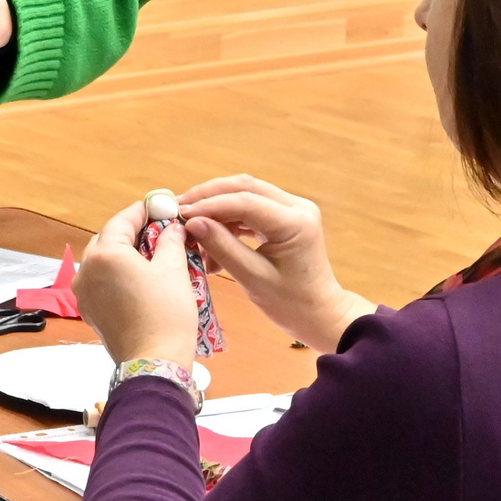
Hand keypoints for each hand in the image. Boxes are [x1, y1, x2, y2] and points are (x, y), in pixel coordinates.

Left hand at [75, 201, 199, 364]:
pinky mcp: (89, 309)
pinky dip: (117, 273)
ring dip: (124, 252)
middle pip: (108, 238)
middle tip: (159, 230)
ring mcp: (84, 291)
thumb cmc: (166, 313)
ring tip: (152, 254)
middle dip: (132, 232)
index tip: (160, 206)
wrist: (154, 361)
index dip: (143, 211)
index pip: (122, 221)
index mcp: (105, 254)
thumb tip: (173, 227)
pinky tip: (139, 276)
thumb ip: (170, 240)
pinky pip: (101, 280)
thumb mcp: (173, 269)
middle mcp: (86, 269)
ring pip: (103, 260)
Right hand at [176, 175, 375, 351]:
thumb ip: (222, 248)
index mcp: (295, 222)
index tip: (181, 213)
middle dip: (209, 196)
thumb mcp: (253, 278)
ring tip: (190, 222)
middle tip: (179, 207)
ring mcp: (293, 209)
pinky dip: (229, 217)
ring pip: (247, 193)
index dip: (209, 204)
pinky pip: (252, 206)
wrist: (320, 314)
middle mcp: (297, 207)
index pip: (245, 202)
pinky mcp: (286, 216)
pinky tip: (210, 233)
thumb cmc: (290, 304)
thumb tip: (192, 223)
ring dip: (217, 205)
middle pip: (245, 187)